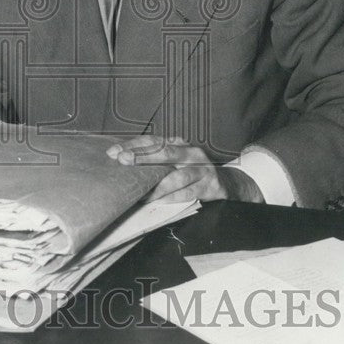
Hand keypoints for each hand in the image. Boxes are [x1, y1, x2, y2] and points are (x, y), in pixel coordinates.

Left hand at [105, 135, 264, 203]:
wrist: (229, 184)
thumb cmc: (194, 173)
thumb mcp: (178, 161)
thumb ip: (157, 159)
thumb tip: (123, 161)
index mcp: (181, 144)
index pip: (154, 141)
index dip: (133, 145)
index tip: (113, 152)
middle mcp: (191, 153)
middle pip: (164, 152)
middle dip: (142, 157)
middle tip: (123, 161)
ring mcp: (202, 170)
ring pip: (176, 176)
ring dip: (156, 185)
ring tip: (139, 192)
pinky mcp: (209, 187)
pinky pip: (188, 194)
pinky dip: (171, 198)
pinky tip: (158, 202)